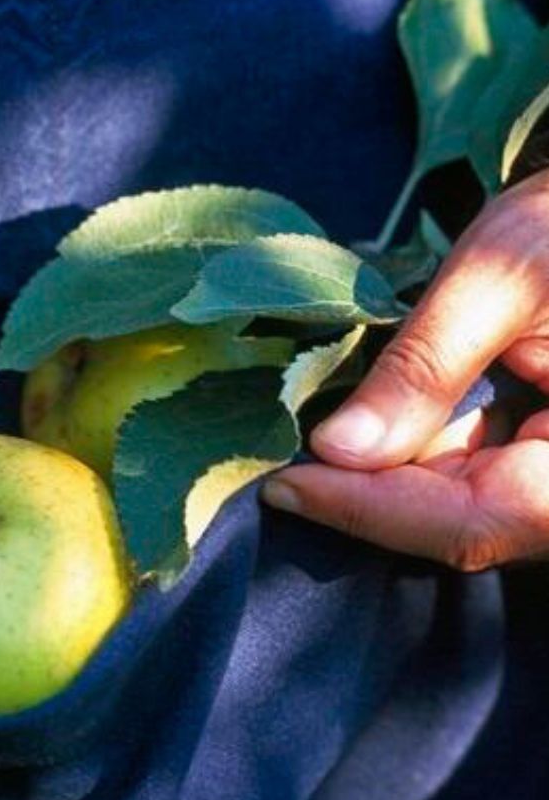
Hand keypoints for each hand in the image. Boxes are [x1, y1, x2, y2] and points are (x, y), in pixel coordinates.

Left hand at [262, 169, 548, 570]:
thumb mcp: (504, 275)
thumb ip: (426, 365)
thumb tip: (337, 449)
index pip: (472, 523)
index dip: (369, 512)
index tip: (284, 487)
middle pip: (456, 524)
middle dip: (362, 494)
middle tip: (277, 467)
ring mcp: (548, 476)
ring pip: (450, 506)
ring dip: (375, 474)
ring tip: (303, 447)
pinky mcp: (529, 457)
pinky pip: (462, 476)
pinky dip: (403, 453)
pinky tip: (353, 430)